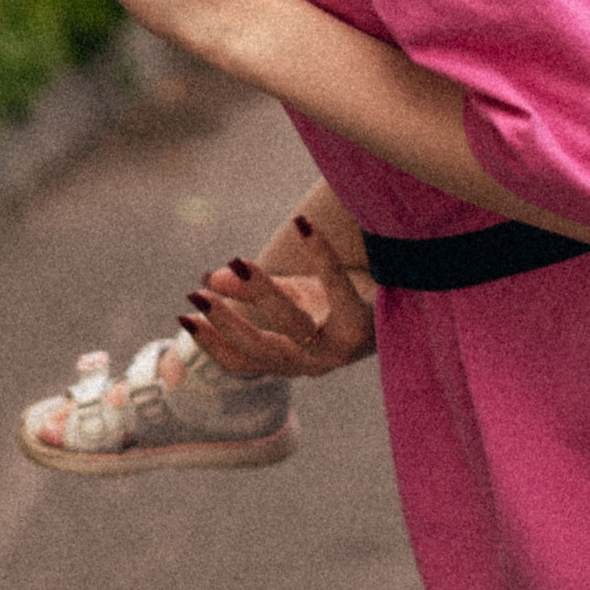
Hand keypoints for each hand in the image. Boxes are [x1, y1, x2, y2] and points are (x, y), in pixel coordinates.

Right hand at [184, 229, 376, 379]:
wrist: (404, 298)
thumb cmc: (339, 300)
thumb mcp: (292, 294)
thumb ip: (253, 290)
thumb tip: (212, 277)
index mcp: (294, 362)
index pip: (245, 365)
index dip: (213, 345)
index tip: (185, 317)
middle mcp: (316, 364)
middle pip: (264, 350)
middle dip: (228, 324)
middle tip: (198, 296)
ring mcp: (341, 348)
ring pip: (292, 325)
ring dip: (260, 292)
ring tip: (236, 262)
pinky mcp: (365, 321)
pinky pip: (336, 284)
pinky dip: (318, 252)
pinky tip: (302, 225)